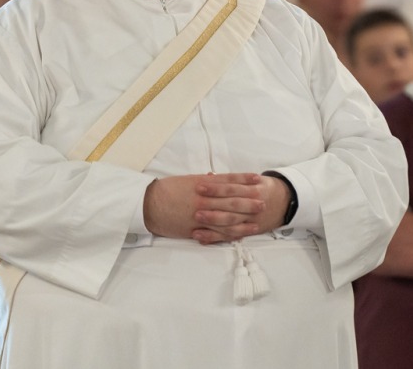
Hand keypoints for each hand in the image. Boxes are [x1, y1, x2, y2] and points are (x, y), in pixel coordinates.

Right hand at [143, 173, 287, 243]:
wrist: (149, 204)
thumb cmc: (167, 190)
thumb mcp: (186, 181)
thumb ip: (203, 181)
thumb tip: (215, 177)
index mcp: (203, 184)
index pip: (228, 181)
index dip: (244, 179)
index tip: (257, 178)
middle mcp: (205, 199)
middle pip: (232, 200)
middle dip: (249, 201)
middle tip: (264, 202)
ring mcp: (201, 215)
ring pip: (227, 218)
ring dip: (244, 219)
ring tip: (258, 220)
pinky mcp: (196, 228)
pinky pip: (216, 233)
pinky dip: (229, 234)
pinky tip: (240, 234)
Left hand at [193, 173, 289, 243]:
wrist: (286, 202)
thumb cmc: (265, 188)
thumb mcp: (254, 180)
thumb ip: (232, 179)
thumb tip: (209, 176)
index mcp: (253, 190)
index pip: (232, 188)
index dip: (216, 188)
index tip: (200, 186)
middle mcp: (253, 206)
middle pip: (231, 206)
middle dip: (212, 207)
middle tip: (195, 206)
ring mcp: (251, 220)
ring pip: (231, 223)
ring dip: (212, 224)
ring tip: (196, 223)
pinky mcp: (249, 231)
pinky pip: (231, 236)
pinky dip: (216, 238)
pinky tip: (202, 238)